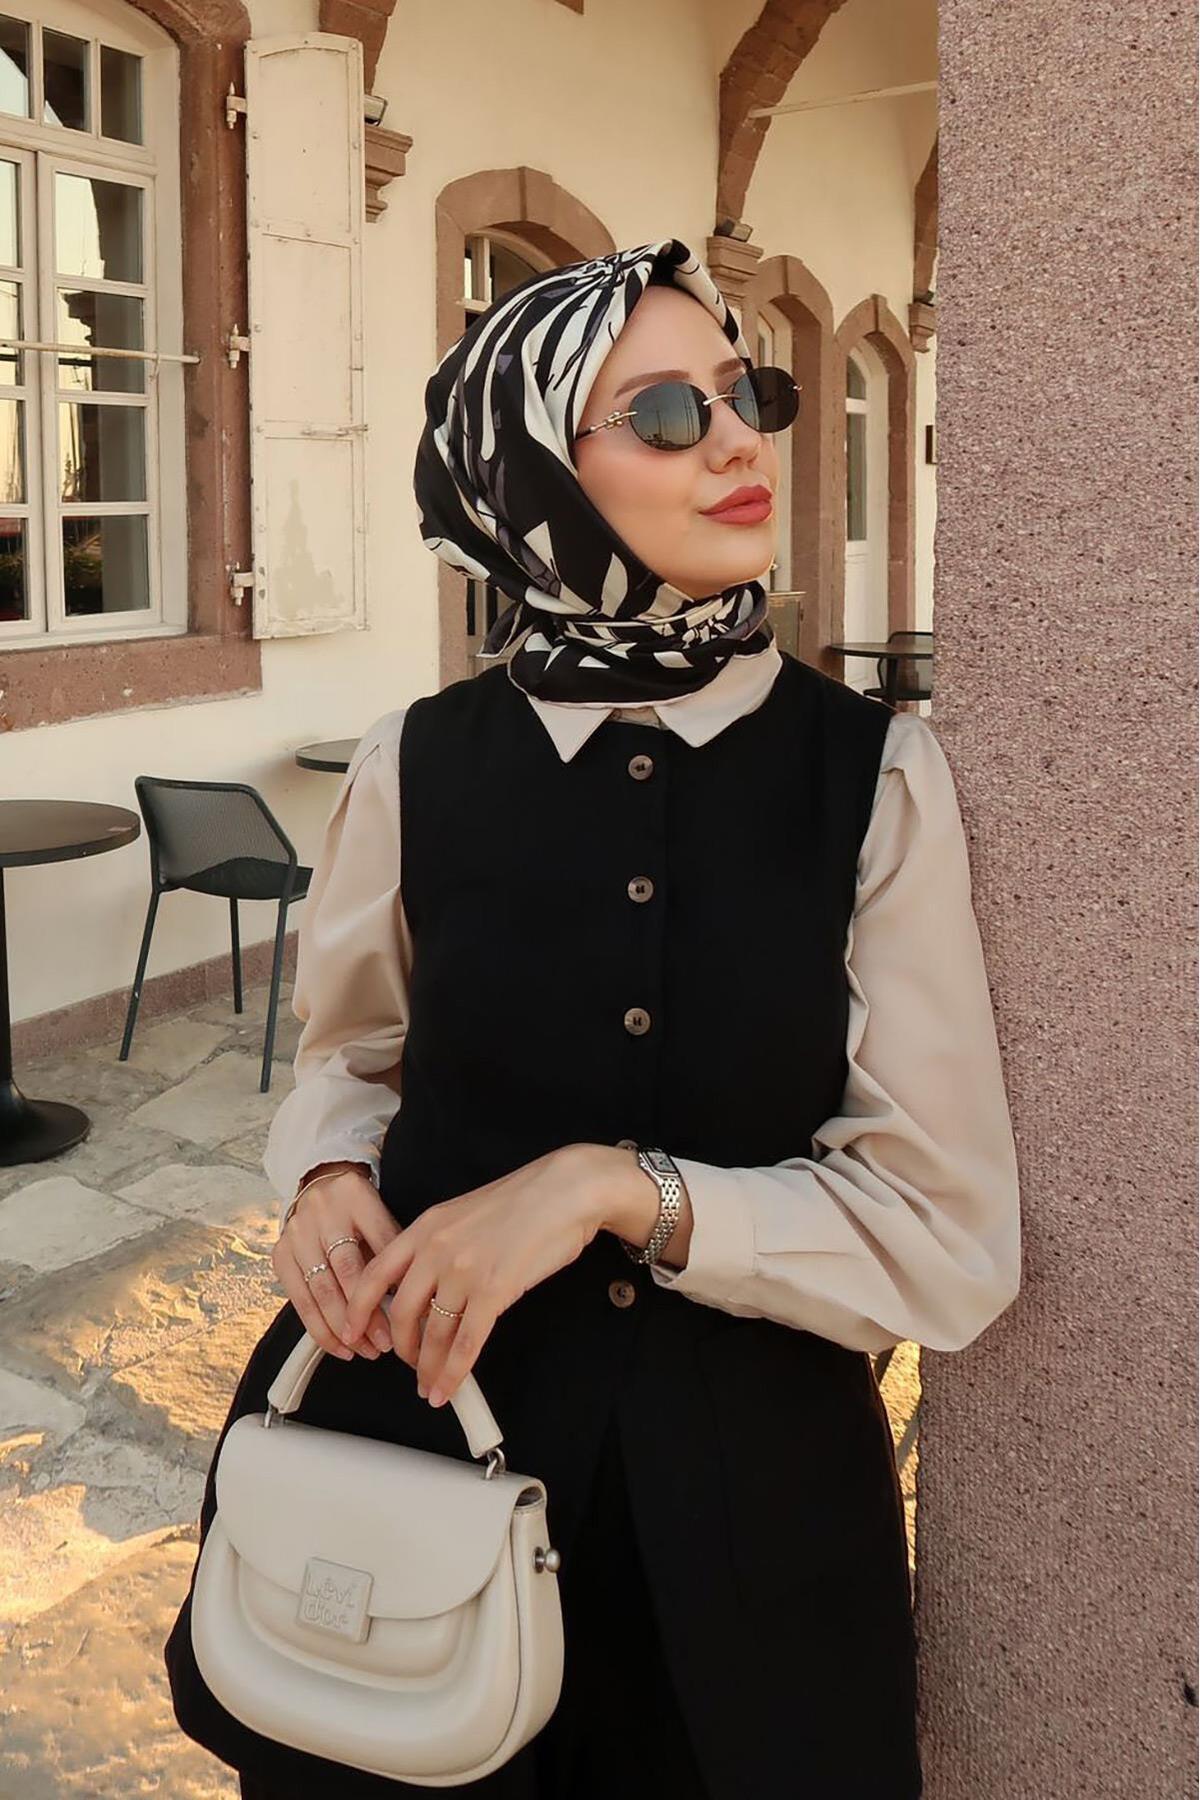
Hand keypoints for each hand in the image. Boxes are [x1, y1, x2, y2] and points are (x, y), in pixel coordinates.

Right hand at [272, 1163, 399, 1361]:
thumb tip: (417, 1300)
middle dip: (365, 1314)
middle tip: (384, 1343)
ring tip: (364, 1350)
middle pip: (346, 1271)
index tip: (404, 1316)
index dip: (391, 1284)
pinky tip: (337, 1345)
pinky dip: (318, 1328)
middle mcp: (323, 1214)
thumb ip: (395, 1251)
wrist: (317, 1187)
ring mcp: (297, 1234)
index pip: (379, 1244)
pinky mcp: (280, 1254)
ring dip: (342, 1328)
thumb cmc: (358, 1210)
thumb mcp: (382, 1216)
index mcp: (357, 1198)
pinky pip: (299, 1300)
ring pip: (320, 1290)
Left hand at [340, 1144, 612, 1406]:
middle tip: (409, 1366)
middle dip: (402, 1349)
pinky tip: (451, 1386)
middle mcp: (436, 1249)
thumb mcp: (463, 1213)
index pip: (374, 1275)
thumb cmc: (524, 1201)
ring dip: (429, 1368)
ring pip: (433, 1334)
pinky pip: (467, 1342)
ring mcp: (463, 1270)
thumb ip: (437, 1245)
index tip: (352, 1332)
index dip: (358, 1310)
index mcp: (425, 1227)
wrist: (565, 1192)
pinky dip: (455, 1371)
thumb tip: (425, 1286)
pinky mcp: (494, 1290)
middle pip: (402, 1313)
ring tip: (430, 1385)